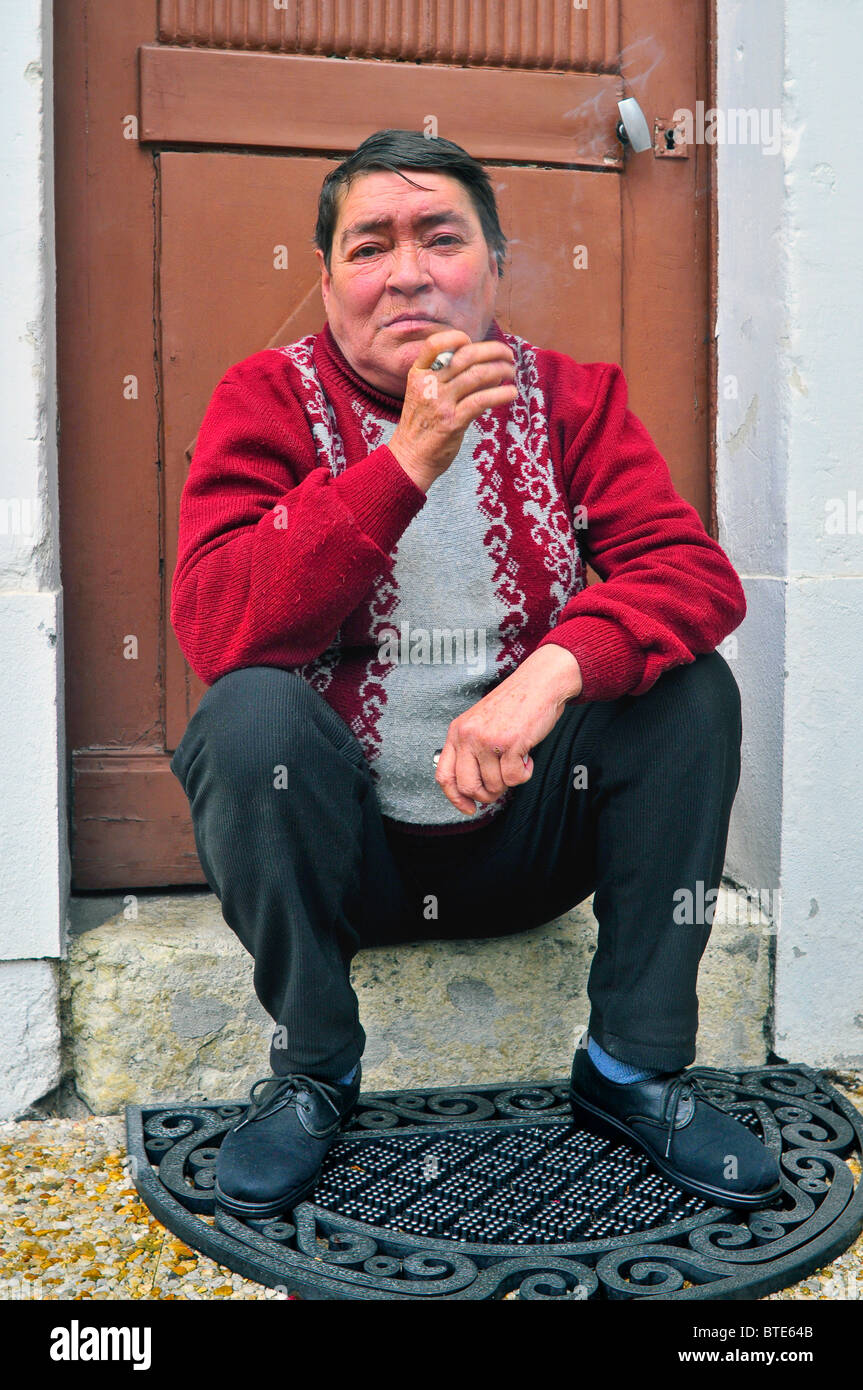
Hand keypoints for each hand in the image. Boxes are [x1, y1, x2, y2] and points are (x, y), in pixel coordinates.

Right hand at [388, 331, 517, 492]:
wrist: (409, 458)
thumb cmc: (423, 426)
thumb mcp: (425, 395)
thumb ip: (451, 379)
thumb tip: (490, 368)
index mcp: (418, 374)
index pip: (435, 344)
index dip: (457, 337)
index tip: (474, 342)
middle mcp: (427, 385)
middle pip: (465, 356)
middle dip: (493, 351)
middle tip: (508, 355)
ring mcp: (439, 403)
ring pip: (477, 375)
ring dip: (501, 370)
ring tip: (512, 372)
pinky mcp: (452, 422)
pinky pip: (482, 400)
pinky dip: (501, 394)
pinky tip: (511, 393)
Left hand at [435, 645, 583, 815]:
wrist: (539, 683)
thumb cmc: (514, 706)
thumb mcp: (480, 724)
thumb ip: (471, 751)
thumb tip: (472, 790)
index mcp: (457, 731)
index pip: (444, 775)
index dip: (455, 798)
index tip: (468, 808)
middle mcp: (468, 736)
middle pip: (467, 786)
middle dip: (486, 795)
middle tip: (499, 788)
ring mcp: (488, 740)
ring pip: (494, 785)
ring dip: (510, 780)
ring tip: (517, 760)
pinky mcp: (510, 743)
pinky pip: (514, 779)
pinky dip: (525, 774)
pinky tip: (527, 757)